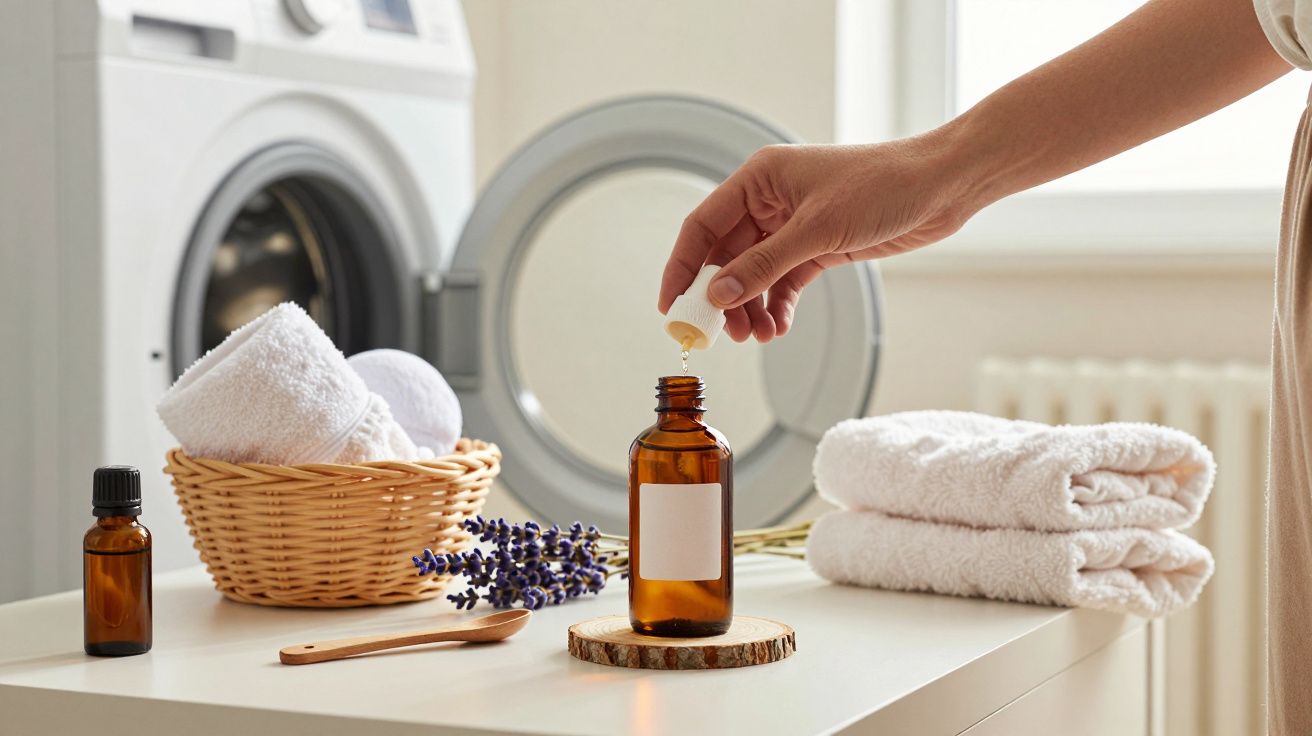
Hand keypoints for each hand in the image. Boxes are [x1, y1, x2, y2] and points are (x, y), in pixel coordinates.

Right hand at [658, 133, 981, 342]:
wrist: (941, 186)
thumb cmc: (883, 186)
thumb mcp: (816, 229)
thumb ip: (764, 265)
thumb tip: (717, 295)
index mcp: (758, 178)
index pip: (703, 226)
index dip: (683, 267)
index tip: (671, 306)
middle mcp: (769, 200)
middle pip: (726, 256)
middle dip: (724, 298)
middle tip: (724, 334)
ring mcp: (792, 225)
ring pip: (754, 274)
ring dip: (752, 307)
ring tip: (759, 336)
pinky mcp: (817, 246)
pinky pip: (783, 281)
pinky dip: (778, 305)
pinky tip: (779, 327)